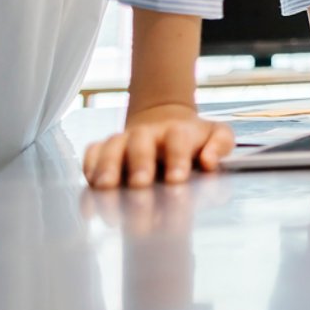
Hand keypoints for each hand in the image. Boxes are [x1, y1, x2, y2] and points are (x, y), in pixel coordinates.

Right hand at [82, 103, 234, 189]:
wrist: (165, 123)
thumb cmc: (194, 138)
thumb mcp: (217, 135)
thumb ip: (221, 144)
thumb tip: (210, 161)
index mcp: (177, 131)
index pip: (177, 140)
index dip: (177, 158)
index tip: (177, 180)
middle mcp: (147, 134)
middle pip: (140, 143)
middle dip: (139, 163)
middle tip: (141, 184)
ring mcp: (123, 140)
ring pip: (111, 147)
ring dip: (108, 166)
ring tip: (106, 187)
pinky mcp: (103, 149)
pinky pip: (91, 153)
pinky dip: (89, 167)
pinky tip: (91, 185)